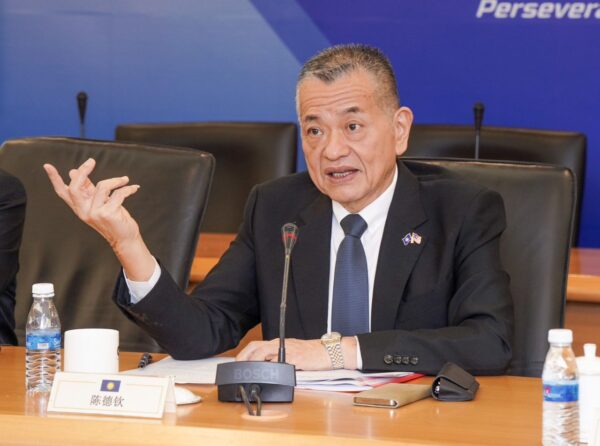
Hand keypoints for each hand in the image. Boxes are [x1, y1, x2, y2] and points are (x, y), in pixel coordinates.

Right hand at [43, 159, 154, 279]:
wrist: (126, 239)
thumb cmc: (114, 219)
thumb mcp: (99, 202)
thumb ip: (88, 189)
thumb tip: (72, 171)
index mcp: (80, 208)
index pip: (63, 192)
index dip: (54, 179)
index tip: (47, 166)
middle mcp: (84, 211)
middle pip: (75, 187)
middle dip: (82, 171)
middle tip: (91, 161)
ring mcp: (95, 213)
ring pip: (102, 186)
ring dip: (116, 181)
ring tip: (125, 180)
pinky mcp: (108, 214)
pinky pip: (118, 193)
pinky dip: (128, 189)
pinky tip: (134, 188)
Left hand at [235, 337, 357, 370]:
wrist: (329, 352)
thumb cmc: (314, 354)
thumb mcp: (295, 353)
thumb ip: (281, 358)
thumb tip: (267, 367)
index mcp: (281, 343)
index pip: (259, 345)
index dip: (246, 352)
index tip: (238, 361)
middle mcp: (282, 344)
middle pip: (257, 346)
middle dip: (244, 355)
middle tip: (237, 364)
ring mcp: (287, 350)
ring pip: (264, 351)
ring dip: (252, 360)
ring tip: (246, 368)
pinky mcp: (294, 357)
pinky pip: (278, 359)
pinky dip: (268, 364)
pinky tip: (263, 371)